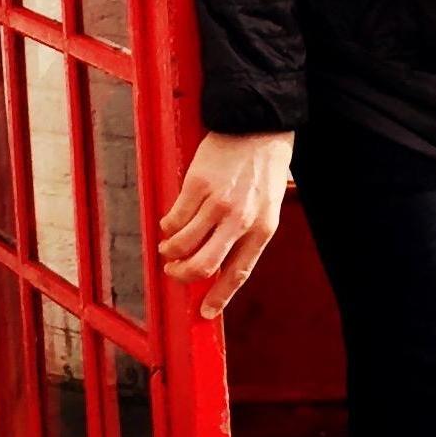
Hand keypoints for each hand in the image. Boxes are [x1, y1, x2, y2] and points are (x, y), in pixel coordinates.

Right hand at [159, 130, 293, 319]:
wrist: (259, 124)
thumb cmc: (265, 166)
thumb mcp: (267, 205)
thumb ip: (246, 234)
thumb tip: (219, 265)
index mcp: (262, 228)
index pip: (237, 273)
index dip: (218, 296)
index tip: (204, 312)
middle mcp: (240, 219)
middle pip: (204, 265)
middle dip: (183, 276)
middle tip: (175, 273)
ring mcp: (218, 202)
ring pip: (184, 244)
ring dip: (170, 251)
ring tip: (168, 248)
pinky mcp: (198, 184)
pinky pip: (175, 218)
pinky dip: (168, 226)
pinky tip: (170, 224)